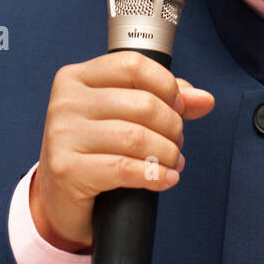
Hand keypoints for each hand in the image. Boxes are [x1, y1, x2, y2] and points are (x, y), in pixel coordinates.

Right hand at [29, 51, 214, 251]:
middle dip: (172, 126)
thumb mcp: (121, 116)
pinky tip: (165, 178)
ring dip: (167, 153)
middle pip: (142, 103)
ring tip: (173, 162)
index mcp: (77, 77)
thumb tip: (203, 99)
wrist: (59, 198)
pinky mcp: (67, 169)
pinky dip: (155, 175)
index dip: (167, 85)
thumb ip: (162, 99)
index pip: (133, 65)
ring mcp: (63, 135)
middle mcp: (66, 102)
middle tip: (176, 143)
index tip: (179, 107)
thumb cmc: (93, 151)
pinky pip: (124, 168)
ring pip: (136, 137)